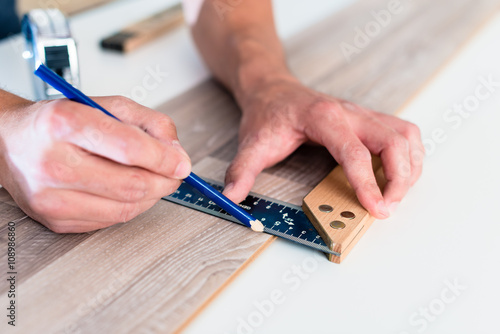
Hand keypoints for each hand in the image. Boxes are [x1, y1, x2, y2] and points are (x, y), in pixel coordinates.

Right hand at [0, 96, 190, 232]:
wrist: (10, 143)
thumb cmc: (59, 123)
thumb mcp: (106, 106)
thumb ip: (148, 122)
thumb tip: (176, 153)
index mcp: (66, 124)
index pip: (129, 148)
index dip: (164, 159)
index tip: (182, 163)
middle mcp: (54, 163)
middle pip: (131, 184)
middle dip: (164, 181)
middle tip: (174, 173)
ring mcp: (52, 197)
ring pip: (126, 208)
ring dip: (152, 196)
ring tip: (153, 180)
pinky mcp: (55, 220)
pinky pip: (111, 221)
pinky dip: (131, 207)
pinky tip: (129, 191)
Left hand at [222, 77, 423, 218]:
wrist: (273, 89)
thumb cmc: (267, 113)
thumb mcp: (251, 142)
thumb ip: (241, 170)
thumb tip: (231, 198)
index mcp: (324, 118)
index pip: (356, 153)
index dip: (368, 184)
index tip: (376, 209)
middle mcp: (350, 112)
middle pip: (394, 142)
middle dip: (399, 179)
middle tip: (387, 208)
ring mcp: (362, 114)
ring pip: (406, 135)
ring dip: (409, 167)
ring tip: (396, 195)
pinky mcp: (368, 119)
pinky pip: (402, 133)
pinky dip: (409, 156)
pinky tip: (398, 175)